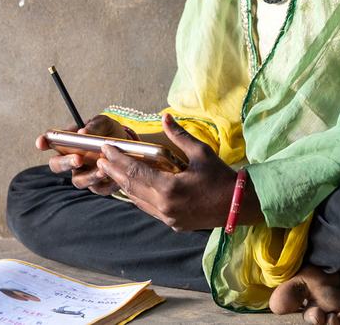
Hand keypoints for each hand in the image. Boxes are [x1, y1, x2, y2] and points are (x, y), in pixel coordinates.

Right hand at [37, 114, 132, 195]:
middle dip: (65, 163)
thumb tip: (83, 132)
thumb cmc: (108, 132)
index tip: (41, 143)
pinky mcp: (98, 185)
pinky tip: (113, 175)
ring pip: (78, 181)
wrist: (127, 145)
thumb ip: (94, 126)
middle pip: (57, 165)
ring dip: (89, 176)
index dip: (43, 143)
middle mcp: (71, 160)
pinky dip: (105, 184)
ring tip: (102, 169)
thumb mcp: (104, 123)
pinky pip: (98, 189)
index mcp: (67, 143)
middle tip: (78, 159)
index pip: (49, 142)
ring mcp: (84, 173)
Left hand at [97, 113, 255, 230]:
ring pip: (137, 200)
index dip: (118, 160)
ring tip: (111, 171)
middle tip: (101, 158)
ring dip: (124, 184)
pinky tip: (131, 186)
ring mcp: (168, 217)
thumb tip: (165, 117)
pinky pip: (148, 208)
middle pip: (131, 187)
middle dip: (114, 171)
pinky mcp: (172, 223)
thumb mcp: (200, 152)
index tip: (106, 150)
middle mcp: (164, 206)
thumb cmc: (220, 176)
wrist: (238, 205)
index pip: (135, 172)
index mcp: (170, 188)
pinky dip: (137, 196)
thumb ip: (179, 136)